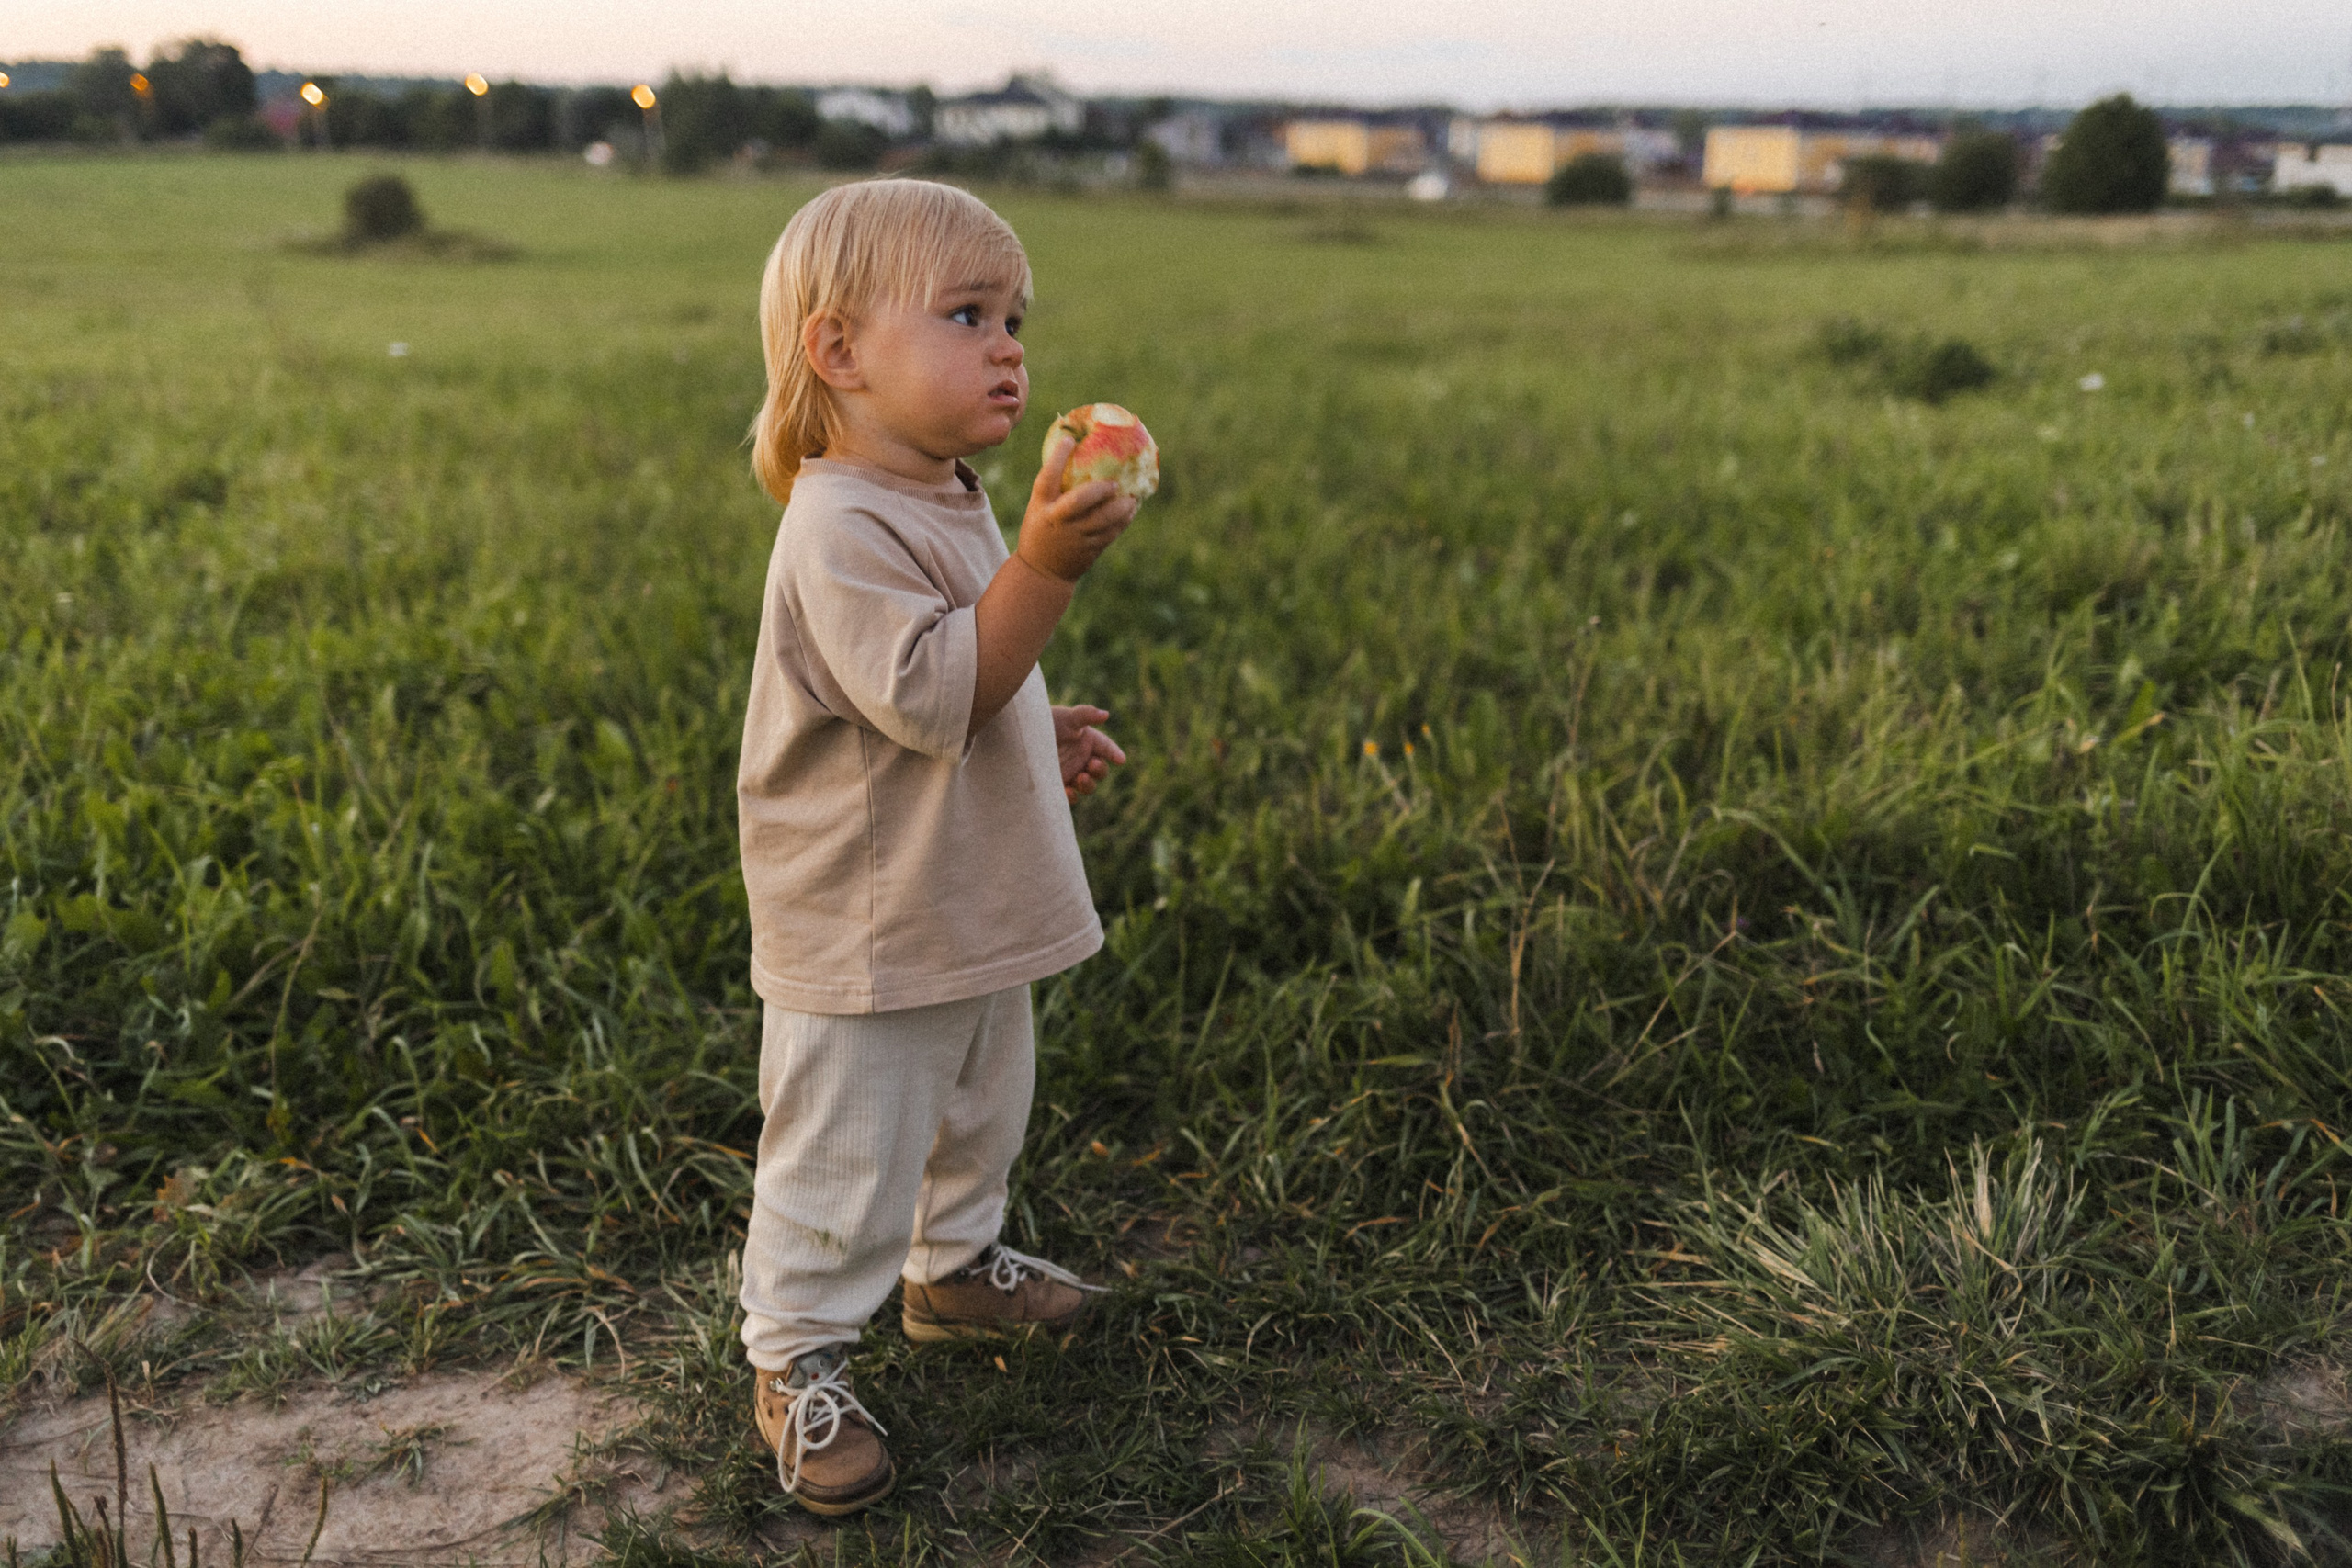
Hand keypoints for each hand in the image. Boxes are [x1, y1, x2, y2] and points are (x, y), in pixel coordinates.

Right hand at [1016, 435, 1137, 582]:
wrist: (1041, 571)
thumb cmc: (1042, 530)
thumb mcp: (1039, 508)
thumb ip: (1055, 489)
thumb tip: (1076, 451)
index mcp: (1041, 506)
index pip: (1047, 477)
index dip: (1058, 458)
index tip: (1070, 440)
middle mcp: (1058, 520)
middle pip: (1079, 500)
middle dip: (1098, 490)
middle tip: (1113, 484)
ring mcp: (1075, 536)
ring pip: (1102, 520)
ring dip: (1120, 508)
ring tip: (1131, 499)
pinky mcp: (1089, 550)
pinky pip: (1111, 533)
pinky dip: (1123, 521)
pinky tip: (1130, 511)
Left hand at [1054, 705, 1126, 800]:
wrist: (1020, 737)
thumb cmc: (1045, 722)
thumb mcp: (1066, 717)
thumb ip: (1086, 715)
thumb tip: (1105, 715)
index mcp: (1088, 741)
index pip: (1105, 747)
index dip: (1113, 753)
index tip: (1120, 760)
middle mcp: (1082, 758)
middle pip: (1100, 770)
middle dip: (1100, 770)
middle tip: (1093, 765)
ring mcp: (1071, 773)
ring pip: (1088, 785)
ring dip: (1088, 784)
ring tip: (1082, 777)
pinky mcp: (1058, 785)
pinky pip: (1070, 796)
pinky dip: (1071, 796)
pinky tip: (1068, 792)